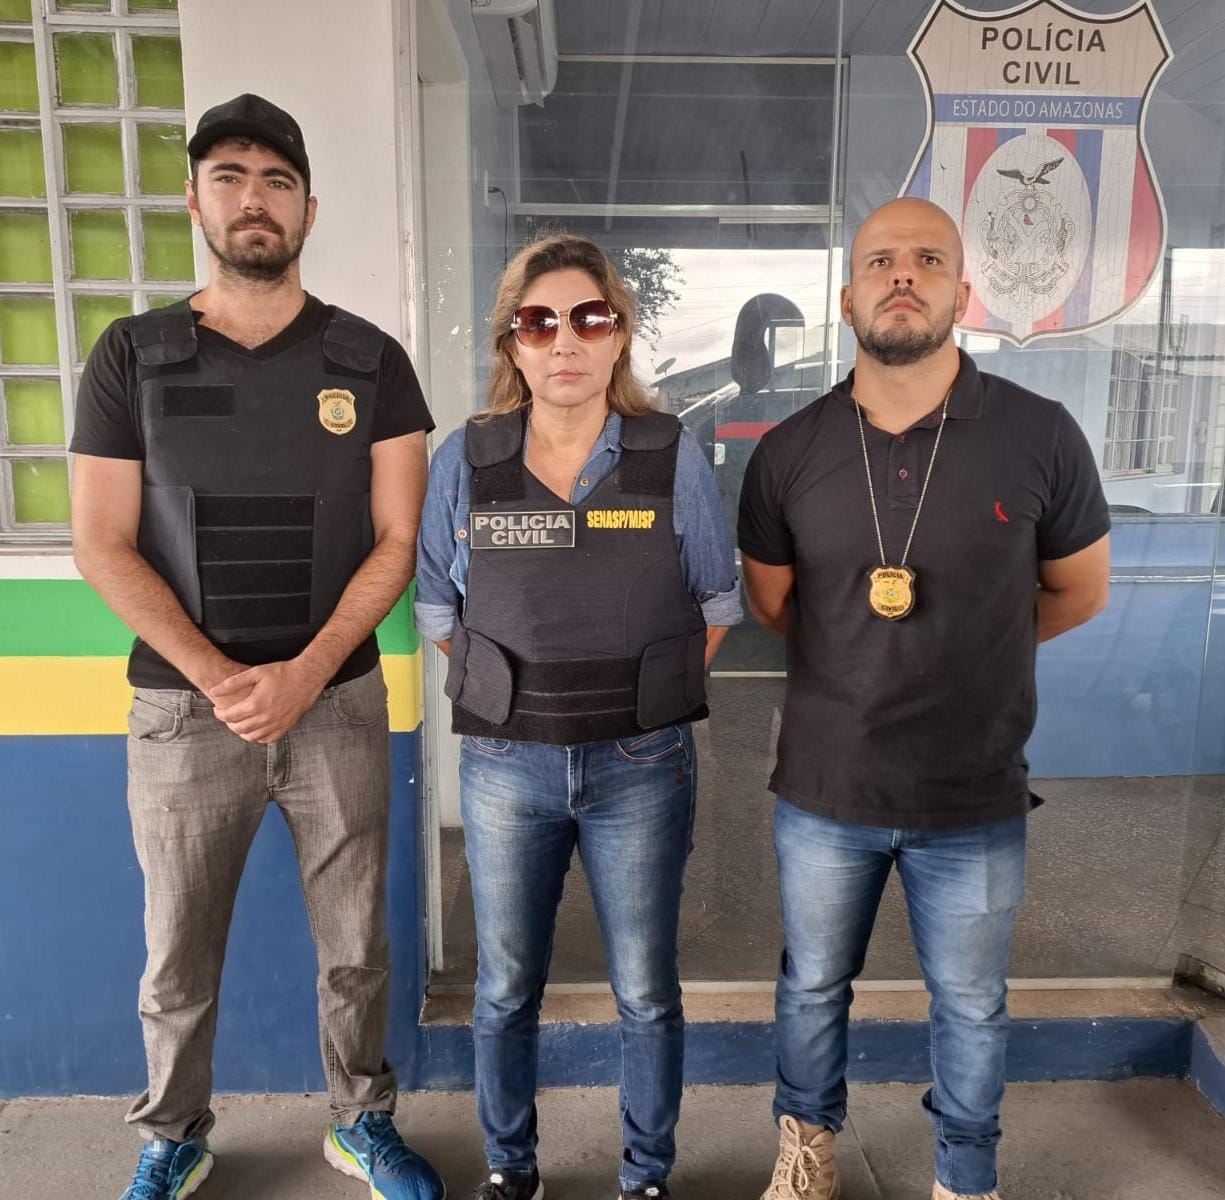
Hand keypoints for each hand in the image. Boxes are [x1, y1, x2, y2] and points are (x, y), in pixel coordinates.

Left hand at [208, 658, 329, 743]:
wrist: (307, 678)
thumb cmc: (281, 673)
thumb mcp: (255, 672)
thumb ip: (232, 683)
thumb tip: (213, 691)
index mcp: (255, 704)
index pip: (229, 716)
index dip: (220, 714)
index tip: (218, 709)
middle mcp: (265, 718)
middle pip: (238, 728)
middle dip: (229, 723)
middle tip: (228, 715)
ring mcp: (276, 724)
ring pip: (251, 737)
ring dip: (242, 731)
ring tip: (240, 721)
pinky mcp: (285, 727)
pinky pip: (266, 739)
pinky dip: (257, 737)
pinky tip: (255, 727)